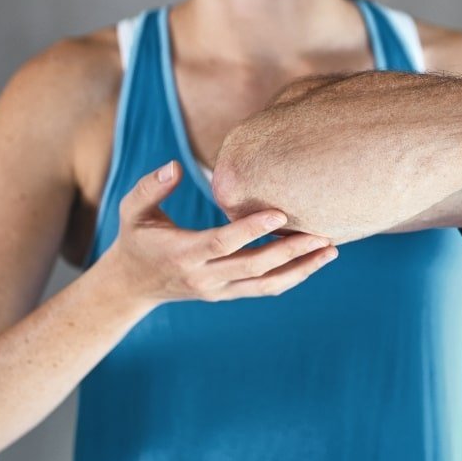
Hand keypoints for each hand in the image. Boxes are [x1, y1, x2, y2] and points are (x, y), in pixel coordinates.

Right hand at [99, 161, 338, 306]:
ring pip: (265, 285)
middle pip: (252, 267)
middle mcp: (203, 277)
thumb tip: (173, 166)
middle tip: (322, 233)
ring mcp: (218, 291)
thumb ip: (150, 188)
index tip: (281, 213)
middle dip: (289, 251)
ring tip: (330, 249)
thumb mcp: (131, 211)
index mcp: (182, 253)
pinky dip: (292, 277)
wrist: (132, 285)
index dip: (251, 230)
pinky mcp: (228, 294)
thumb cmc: (136, 237)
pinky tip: (316, 260)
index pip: (222, 243)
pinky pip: (264, 289)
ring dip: (300, 269)